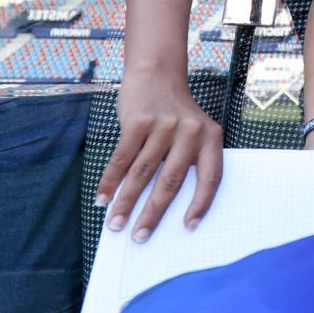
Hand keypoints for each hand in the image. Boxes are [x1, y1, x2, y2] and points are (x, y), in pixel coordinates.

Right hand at [99, 74, 223, 239]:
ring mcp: (164, 125)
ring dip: (126, 202)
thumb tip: (162, 206)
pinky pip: (122, 158)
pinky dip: (110, 181)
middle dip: (153, 213)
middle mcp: (191, 132)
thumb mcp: (192, 132)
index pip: (211, 178)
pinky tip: (102, 198)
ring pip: (143, 173)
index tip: (189, 227)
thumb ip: (186, 161)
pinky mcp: (139, 121)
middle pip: (171, 181)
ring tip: (115, 223)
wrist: (157, 75)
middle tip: (139, 237)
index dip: (201, 204)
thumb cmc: (175, 113)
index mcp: (211, 138)